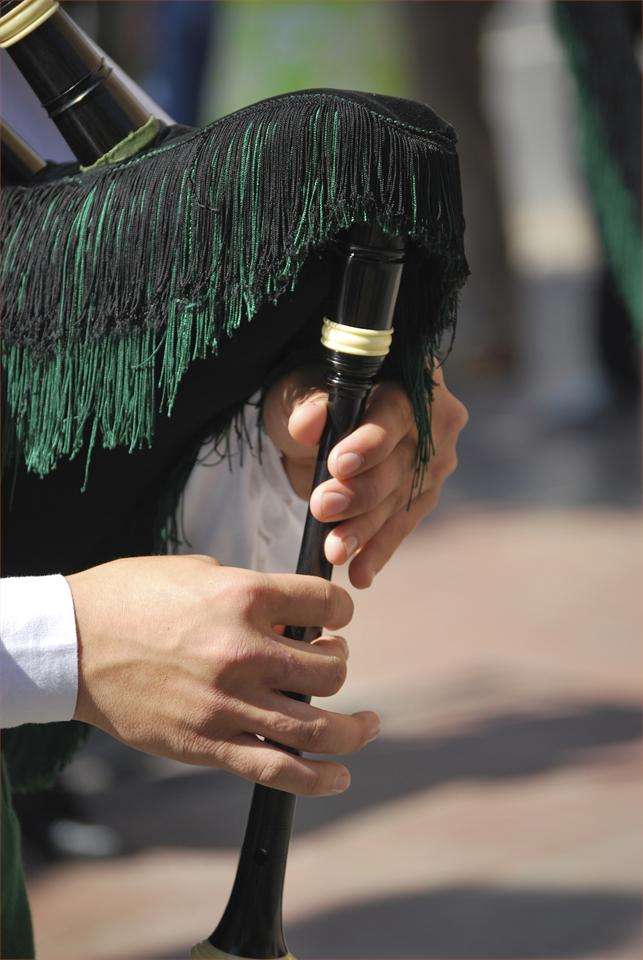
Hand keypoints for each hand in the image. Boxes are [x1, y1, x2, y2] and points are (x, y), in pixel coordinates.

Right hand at [68, 555, 377, 795]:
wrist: (71, 643)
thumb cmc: (129, 597)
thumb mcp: (198, 571)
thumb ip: (250, 592)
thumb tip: (290, 615)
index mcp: (244, 596)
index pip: (327, 604)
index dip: (340, 610)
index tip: (334, 617)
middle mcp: (244, 651)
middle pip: (332, 668)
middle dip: (341, 663)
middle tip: (330, 660)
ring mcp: (228, 703)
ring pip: (318, 727)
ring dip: (354, 730)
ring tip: (367, 726)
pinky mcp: (208, 744)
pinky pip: (277, 770)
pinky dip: (318, 779)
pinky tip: (339, 775)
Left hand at [263, 365, 467, 587]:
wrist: (315, 423)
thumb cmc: (309, 394)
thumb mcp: (298, 390)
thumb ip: (306, 404)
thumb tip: (310, 424)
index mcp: (411, 376)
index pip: (398, 411)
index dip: (372, 440)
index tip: (338, 464)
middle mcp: (434, 417)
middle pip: (403, 461)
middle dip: (362, 491)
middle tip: (323, 507)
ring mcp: (433, 458)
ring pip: (402, 499)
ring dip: (367, 529)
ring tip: (334, 551)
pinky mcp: (422, 493)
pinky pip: (402, 525)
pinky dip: (377, 550)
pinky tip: (360, 574)